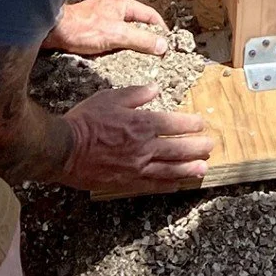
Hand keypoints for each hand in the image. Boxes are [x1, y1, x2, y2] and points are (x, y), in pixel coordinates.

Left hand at [44, 0, 170, 56]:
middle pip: (137, 23)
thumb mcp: (117, 35)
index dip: (160, 30)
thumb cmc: (84, 29)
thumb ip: (141, 40)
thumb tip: (163, 45)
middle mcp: (113, 7)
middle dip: (146, 37)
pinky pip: (111, 35)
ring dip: (130, 42)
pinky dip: (116, 45)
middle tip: (153, 54)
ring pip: (124, 30)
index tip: (166, 45)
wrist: (52, 30)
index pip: (150, 16)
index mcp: (123, 4)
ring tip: (136, 58)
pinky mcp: (91, 27)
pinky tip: (115, 56)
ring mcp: (101, 16)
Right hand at [59, 85, 212, 195]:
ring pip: (170, 169)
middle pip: (178, 148)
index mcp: (142, 123)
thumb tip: (155, 90)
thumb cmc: (85, 121)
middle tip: (211, 147)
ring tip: (203, 169)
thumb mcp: (110, 97)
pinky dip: (167, 184)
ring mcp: (136, 167)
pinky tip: (177, 184)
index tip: (201, 123)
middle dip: (197, 147)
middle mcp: (144, 147)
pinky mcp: (126, 182)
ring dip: (189, 169)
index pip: (174, 123)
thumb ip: (136, 94)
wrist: (63, 149)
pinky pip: (153, 185)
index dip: (191, 124)